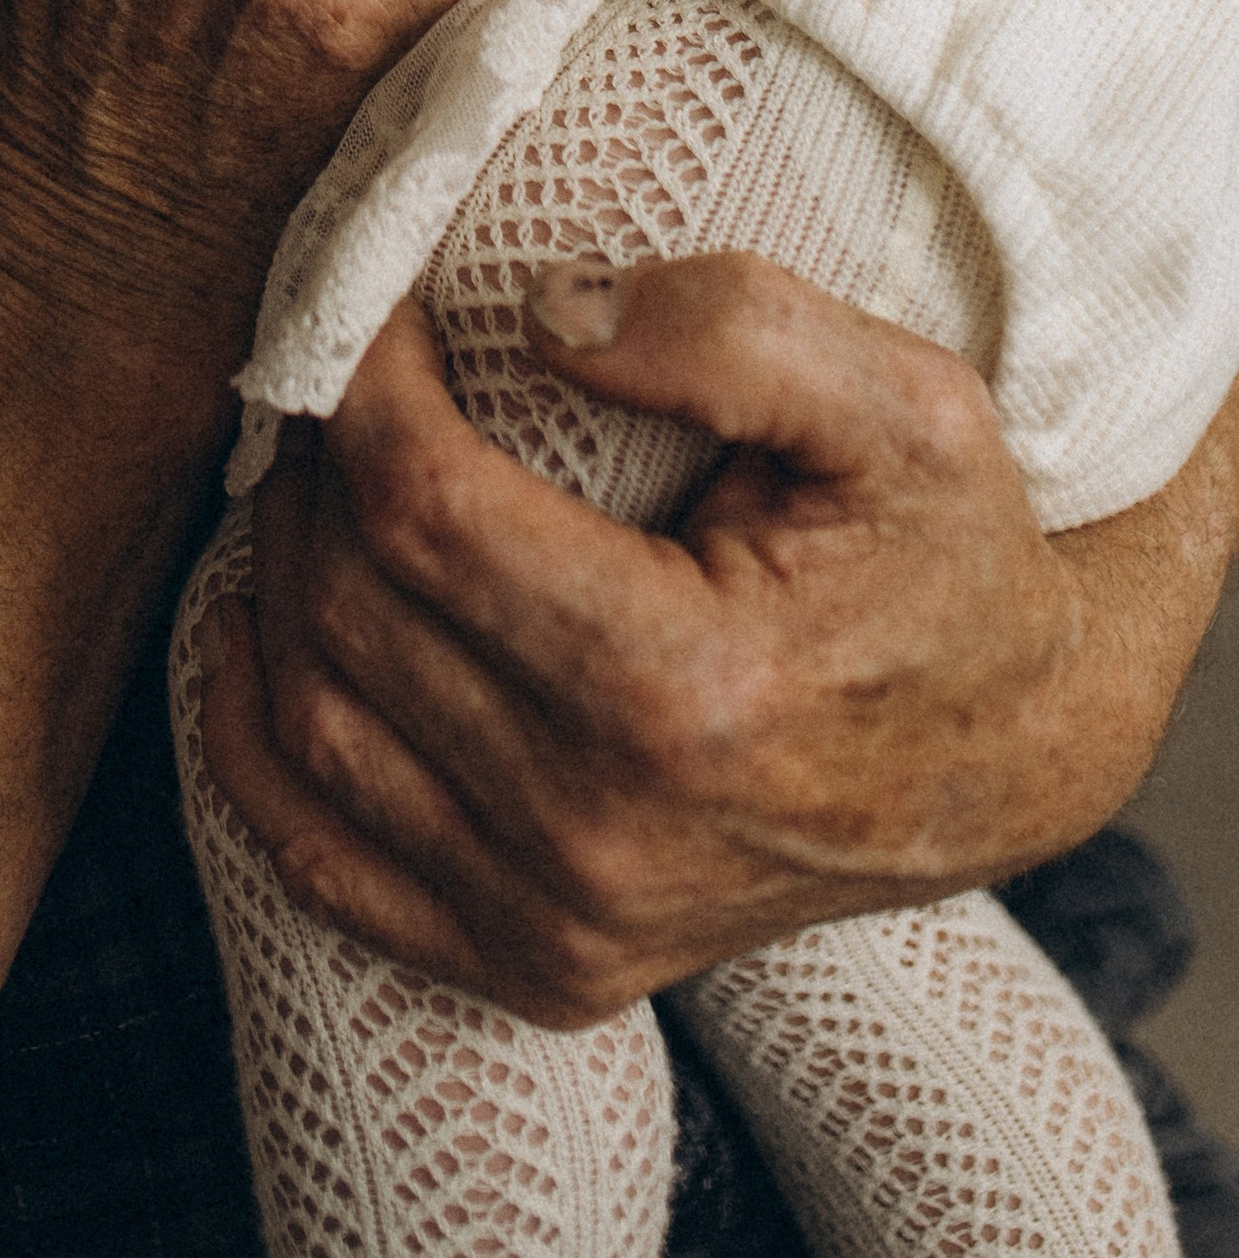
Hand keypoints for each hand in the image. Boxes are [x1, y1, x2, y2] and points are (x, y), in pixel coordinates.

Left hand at [197, 258, 1237, 1024]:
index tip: (364, 288)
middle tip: (342, 366)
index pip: (420, 507)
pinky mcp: (540, 968)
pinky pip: (319, 855)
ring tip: (315, 467)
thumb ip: (737, 330)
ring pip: (309, 718)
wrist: (1004, 755)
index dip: (359, 378)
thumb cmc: (945, 558)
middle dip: (314, 457)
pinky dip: (252, 735)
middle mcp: (605, 836)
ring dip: (274, 570)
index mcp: (688, 693)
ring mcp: (565, 922)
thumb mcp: (907, 405)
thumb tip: (546, 316)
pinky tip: (256, 624)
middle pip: (347, 606)